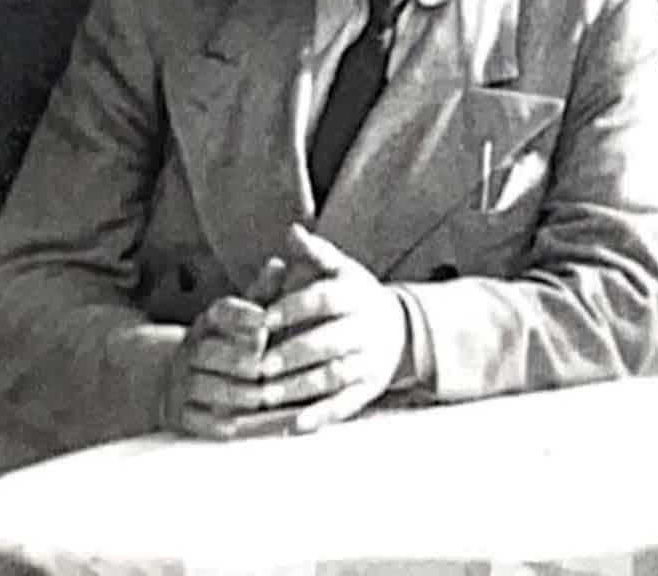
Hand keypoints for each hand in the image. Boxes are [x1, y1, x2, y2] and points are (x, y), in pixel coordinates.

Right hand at [159, 257, 286, 438]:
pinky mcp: (180, 414)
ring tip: (266, 398)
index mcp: (210, 321)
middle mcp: (192, 349)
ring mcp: (182, 382)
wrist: (175, 379)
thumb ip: (264, 294)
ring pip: (208, 387)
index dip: (243, 316)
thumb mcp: (244, 316)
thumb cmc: (229, 343)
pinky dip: (222, 425)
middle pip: (214, 353)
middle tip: (271, 369)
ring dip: (239, 395)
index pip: (223, 311)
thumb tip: (280, 262)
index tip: (266, 322)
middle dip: (244, 362)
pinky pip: (199, 420)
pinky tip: (245, 426)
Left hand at [255, 224, 409, 434]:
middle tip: (258, 365)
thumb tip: (294, 232)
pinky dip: (322, 415)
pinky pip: (346, 404)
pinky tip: (295, 425)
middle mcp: (367, 328)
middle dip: (292, 354)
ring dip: (299, 388)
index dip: (294, 309)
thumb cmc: (355, 297)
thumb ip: (315, 254)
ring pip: (334, 376)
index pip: (325, 300)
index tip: (262, 319)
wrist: (399, 329)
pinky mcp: (369, 389)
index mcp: (356, 295)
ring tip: (265, 396)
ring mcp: (369, 361)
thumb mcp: (340, 270)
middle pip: (329, 342)